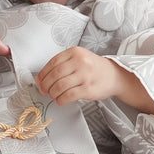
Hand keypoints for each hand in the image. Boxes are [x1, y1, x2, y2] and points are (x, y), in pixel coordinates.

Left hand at [36, 46, 153, 115]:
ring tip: (54, 95)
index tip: (39, 81)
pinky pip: (68, 96)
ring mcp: (85, 75)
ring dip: (53, 93)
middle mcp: (80, 62)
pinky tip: (61, 100)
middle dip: (46, 85)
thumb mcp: (79, 59)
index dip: (43, 74)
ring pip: (60, 86)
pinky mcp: (88, 88)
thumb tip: (41, 77)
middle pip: (54, 75)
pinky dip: (61, 100)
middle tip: (44, 90)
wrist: (114, 75)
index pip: (52, 63)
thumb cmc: (94, 68)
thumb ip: (62, 65)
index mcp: (75, 52)